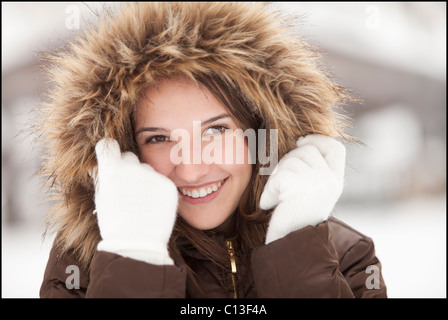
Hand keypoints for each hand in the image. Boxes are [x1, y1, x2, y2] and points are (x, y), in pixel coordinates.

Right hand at [92, 138, 177, 264]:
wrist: (138, 244)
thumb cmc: (114, 223)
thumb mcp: (102, 197)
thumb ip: (104, 177)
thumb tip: (102, 163)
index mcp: (111, 169)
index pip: (108, 145)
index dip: (108, 151)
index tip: (110, 156)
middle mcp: (133, 168)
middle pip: (129, 157)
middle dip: (127, 167)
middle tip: (127, 187)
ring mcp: (152, 176)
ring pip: (147, 169)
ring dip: (143, 179)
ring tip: (140, 202)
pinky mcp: (168, 185)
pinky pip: (160, 181)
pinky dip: (156, 190)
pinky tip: (151, 205)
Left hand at [260, 134, 345, 243]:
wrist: (293, 247)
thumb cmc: (296, 219)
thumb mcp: (312, 192)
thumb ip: (312, 170)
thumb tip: (301, 141)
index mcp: (336, 181)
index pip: (334, 147)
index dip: (317, 139)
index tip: (301, 141)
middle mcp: (331, 182)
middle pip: (306, 150)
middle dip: (287, 161)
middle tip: (282, 184)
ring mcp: (318, 185)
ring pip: (290, 161)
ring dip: (277, 178)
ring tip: (279, 199)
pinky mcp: (299, 190)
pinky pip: (277, 178)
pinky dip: (269, 192)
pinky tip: (270, 205)